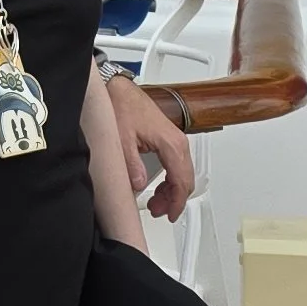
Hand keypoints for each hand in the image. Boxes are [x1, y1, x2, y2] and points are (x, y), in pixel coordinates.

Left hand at [111, 77, 195, 222]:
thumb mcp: (122, 139)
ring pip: (182, 174)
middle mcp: (178, 143)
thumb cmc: (123, 107)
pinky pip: (176, 165)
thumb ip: (131, 164)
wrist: (120, 90)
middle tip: (159, 211)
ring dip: (171, 191)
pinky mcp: (170, 140)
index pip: (181, 181)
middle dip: (174, 200)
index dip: (177, 202)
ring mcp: (176, 141)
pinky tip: (158, 187)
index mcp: (171, 144)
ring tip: (155, 203)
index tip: (169, 214)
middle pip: (185, 180)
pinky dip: (170, 180)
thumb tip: (138, 185)